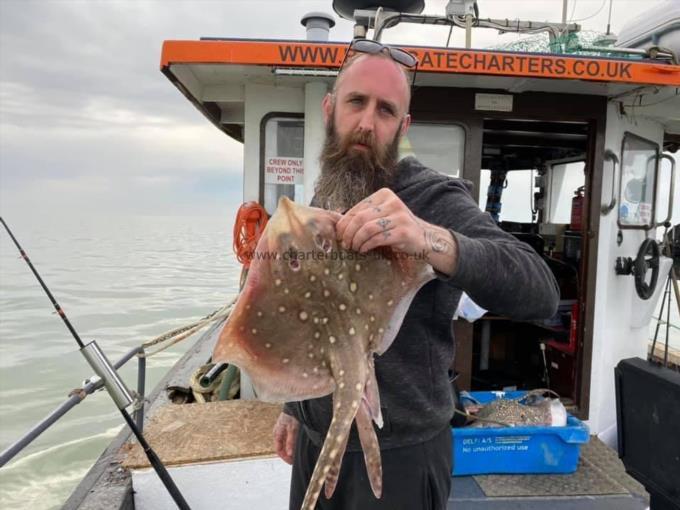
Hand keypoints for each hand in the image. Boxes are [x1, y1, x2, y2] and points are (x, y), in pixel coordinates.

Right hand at [273, 412, 298, 464]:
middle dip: (288, 455)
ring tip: (296, 455)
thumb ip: (290, 441)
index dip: (284, 457)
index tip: (291, 461)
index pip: (278, 449)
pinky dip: (292, 445)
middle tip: (294, 460)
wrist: (295, 404)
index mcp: (277, 433)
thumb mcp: (292, 428)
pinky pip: (288, 441)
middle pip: (282, 448)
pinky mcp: (288, 429)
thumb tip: (290, 453)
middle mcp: (279, 433)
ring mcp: (283, 431)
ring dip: (290, 450)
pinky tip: (297, 447)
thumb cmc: (291, 413)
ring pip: (285, 445)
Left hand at [335, 188, 457, 274]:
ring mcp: (399, 216)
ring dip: (357, 241)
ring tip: (354, 248)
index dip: (344, 223)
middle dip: (348, 233)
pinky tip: (364, 249)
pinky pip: (377, 238)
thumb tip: (338, 223)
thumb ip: (364, 216)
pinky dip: (367, 245)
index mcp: (384, 195)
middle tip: (345, 244)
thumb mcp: (382, 216)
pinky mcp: (403, 231)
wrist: (424, 238)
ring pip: (367, 228)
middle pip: (360, 218)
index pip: (357, 208)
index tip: (340, 235)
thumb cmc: (397, 228)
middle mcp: (392, 202)